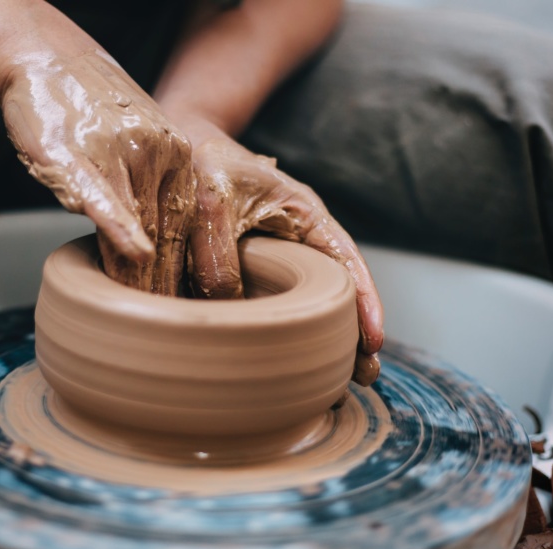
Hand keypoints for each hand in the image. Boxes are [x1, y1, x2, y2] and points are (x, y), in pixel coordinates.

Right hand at [0, 50, 194, 294]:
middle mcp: (157, 152)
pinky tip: (133, 251)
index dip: (179, 270)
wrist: (44, 56)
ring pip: (139, 223)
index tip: (179, 305)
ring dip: (142, 273)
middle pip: (164, 232)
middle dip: (163, 282)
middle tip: (167, 321)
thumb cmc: (88, 108)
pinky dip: (118, 225)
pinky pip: (103, 196)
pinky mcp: (77, 153)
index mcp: (176, 154)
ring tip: (146, 310)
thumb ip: (150, 187)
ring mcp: (119, 150)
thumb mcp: (136, 141)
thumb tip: (152, 243)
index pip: (182, 226)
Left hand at [187, 132, 383, 385]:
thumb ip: (218, 243)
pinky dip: (277, 345)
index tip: (375, 341)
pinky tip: (280, 376)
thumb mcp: (212, 192)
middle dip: (353, 337)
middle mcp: (294, 248)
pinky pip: (265, 315)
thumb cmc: (203, 162)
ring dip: (321, 348)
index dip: (364, 301)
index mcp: (304, 217)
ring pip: (303, 312)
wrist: (177, 152)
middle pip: (334, 296)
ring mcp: (271, 268)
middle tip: (365, 377)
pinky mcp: (242, 282)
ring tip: (334, 392)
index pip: (345, 262)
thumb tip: (224, 302)